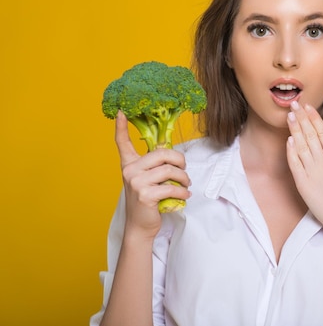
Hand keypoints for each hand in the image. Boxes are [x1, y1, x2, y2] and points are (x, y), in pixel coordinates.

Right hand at [115, 111, 191, 238]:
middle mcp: (130, 171)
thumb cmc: (147, 200)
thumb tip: (172, 155)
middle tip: (185, 170)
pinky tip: (185, 196)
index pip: (122, 142)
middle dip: (179, 161)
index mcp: (129, 164)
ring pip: (170, 171)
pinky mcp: (145, 195)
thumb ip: (153, 166)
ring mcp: (136, 183)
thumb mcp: (146, 180)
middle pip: (162, 153)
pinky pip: (172, 188)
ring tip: (186, 184)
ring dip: (184, 178)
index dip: (121, 126)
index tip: (121, 111)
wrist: (140, 226)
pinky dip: (183, 192)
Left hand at [285, 102, 322, 237]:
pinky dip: (291, 151)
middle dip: (302, 118)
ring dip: (295, 130)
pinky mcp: (303, 184)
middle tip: (294, 104)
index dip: (314, 118)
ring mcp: (313, 172)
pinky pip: (295, 164)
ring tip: (289, 116)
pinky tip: (288, 140)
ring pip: (301, 145)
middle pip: (310, 134)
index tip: (308, 106)